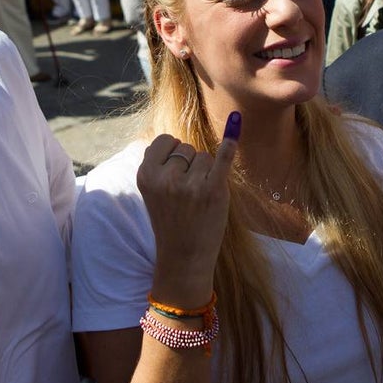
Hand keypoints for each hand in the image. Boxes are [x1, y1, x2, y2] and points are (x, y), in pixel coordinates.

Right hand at [136, 112, 239, 306]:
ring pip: (205, 156)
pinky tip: (236, 124)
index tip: (174, 174)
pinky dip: (230, 143)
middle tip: (186, 195)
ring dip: (207, 173)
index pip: (165, 141)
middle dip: (190, 165)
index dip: (172, 154)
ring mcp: (190, 184)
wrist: (184, 257)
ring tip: (198, 199)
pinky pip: (223, 159)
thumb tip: (173, 139)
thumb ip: (159, 165)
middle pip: (187, 148)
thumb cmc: (171, 220)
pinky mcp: (213, 190)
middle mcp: (166, 177)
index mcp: (146, 174)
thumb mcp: (153, 192)